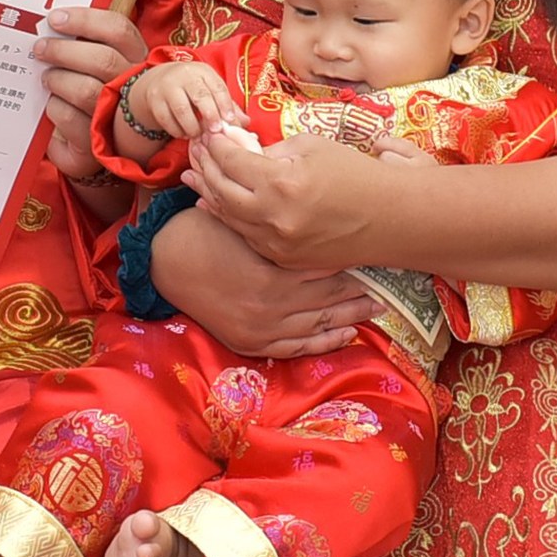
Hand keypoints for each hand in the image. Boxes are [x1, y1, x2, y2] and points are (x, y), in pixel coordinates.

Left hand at [31, 4, 146, 182]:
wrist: (94, 146)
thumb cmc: (94, 94)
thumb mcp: (96, 66)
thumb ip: (85, 44)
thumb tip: (53, 23)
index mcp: (136, 59)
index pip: (118, 30)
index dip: (85, 20)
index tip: (54, 19)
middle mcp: (134, 88)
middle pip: (102, 59)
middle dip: (63, 50)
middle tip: (40, 48)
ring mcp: (120, 118)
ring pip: (87, 90)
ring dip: (58, 79)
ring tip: (46, 77)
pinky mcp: (99, 144)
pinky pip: (72, 119)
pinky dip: (55, 108)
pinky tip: (51, 104)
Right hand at [123, 60, 239, 146]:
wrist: (160, 81)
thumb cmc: (193, 89)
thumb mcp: (210, 90)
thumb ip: (228, 106)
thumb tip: (246, 123)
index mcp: (203, 71)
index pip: (217, 87)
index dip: (225, 105)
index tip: (230, 121)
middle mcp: (184, 75)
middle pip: (200, 96)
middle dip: (210, 115)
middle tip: (215, 131)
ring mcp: (167, 87)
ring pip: (182, 110)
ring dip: (192, 126)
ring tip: (198, 134)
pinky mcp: (154, 101)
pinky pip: (167, 119)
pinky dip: (177, 130)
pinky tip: (184, 134)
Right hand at [144, 205, 372, 360]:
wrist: (165, 263)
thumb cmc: (206, 231)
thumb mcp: (245, 219)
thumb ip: (280, 222)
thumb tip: (319, 210)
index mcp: (272, 270)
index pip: (326, 266)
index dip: (353, 259)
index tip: (376, 252)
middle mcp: (272, 303)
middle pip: (329, 297)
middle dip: (361, 289)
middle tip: (391, 281)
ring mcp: (263, 326)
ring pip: (319, 323)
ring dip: (352, 314)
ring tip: (379, 306)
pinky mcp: (253, 342)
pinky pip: (298, 346)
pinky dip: (325, 341)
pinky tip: (347, 333)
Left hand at [184, 124, 387, 272]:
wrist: (392, 219)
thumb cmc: (357, 175)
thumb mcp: (313, 147)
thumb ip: (273, 150)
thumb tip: (242, 151)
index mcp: (281, 182)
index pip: (232, 160)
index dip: (217, 144)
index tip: (210, 133)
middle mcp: (273, 216)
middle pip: (221, 190)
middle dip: (206, 167)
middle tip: (195, 151)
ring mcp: (277, 242)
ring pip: (229, 217)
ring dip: (209, 194)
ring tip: (195, 177)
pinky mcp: (284, 258)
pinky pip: (247, 236)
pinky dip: (230, 217)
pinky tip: (217, 204)